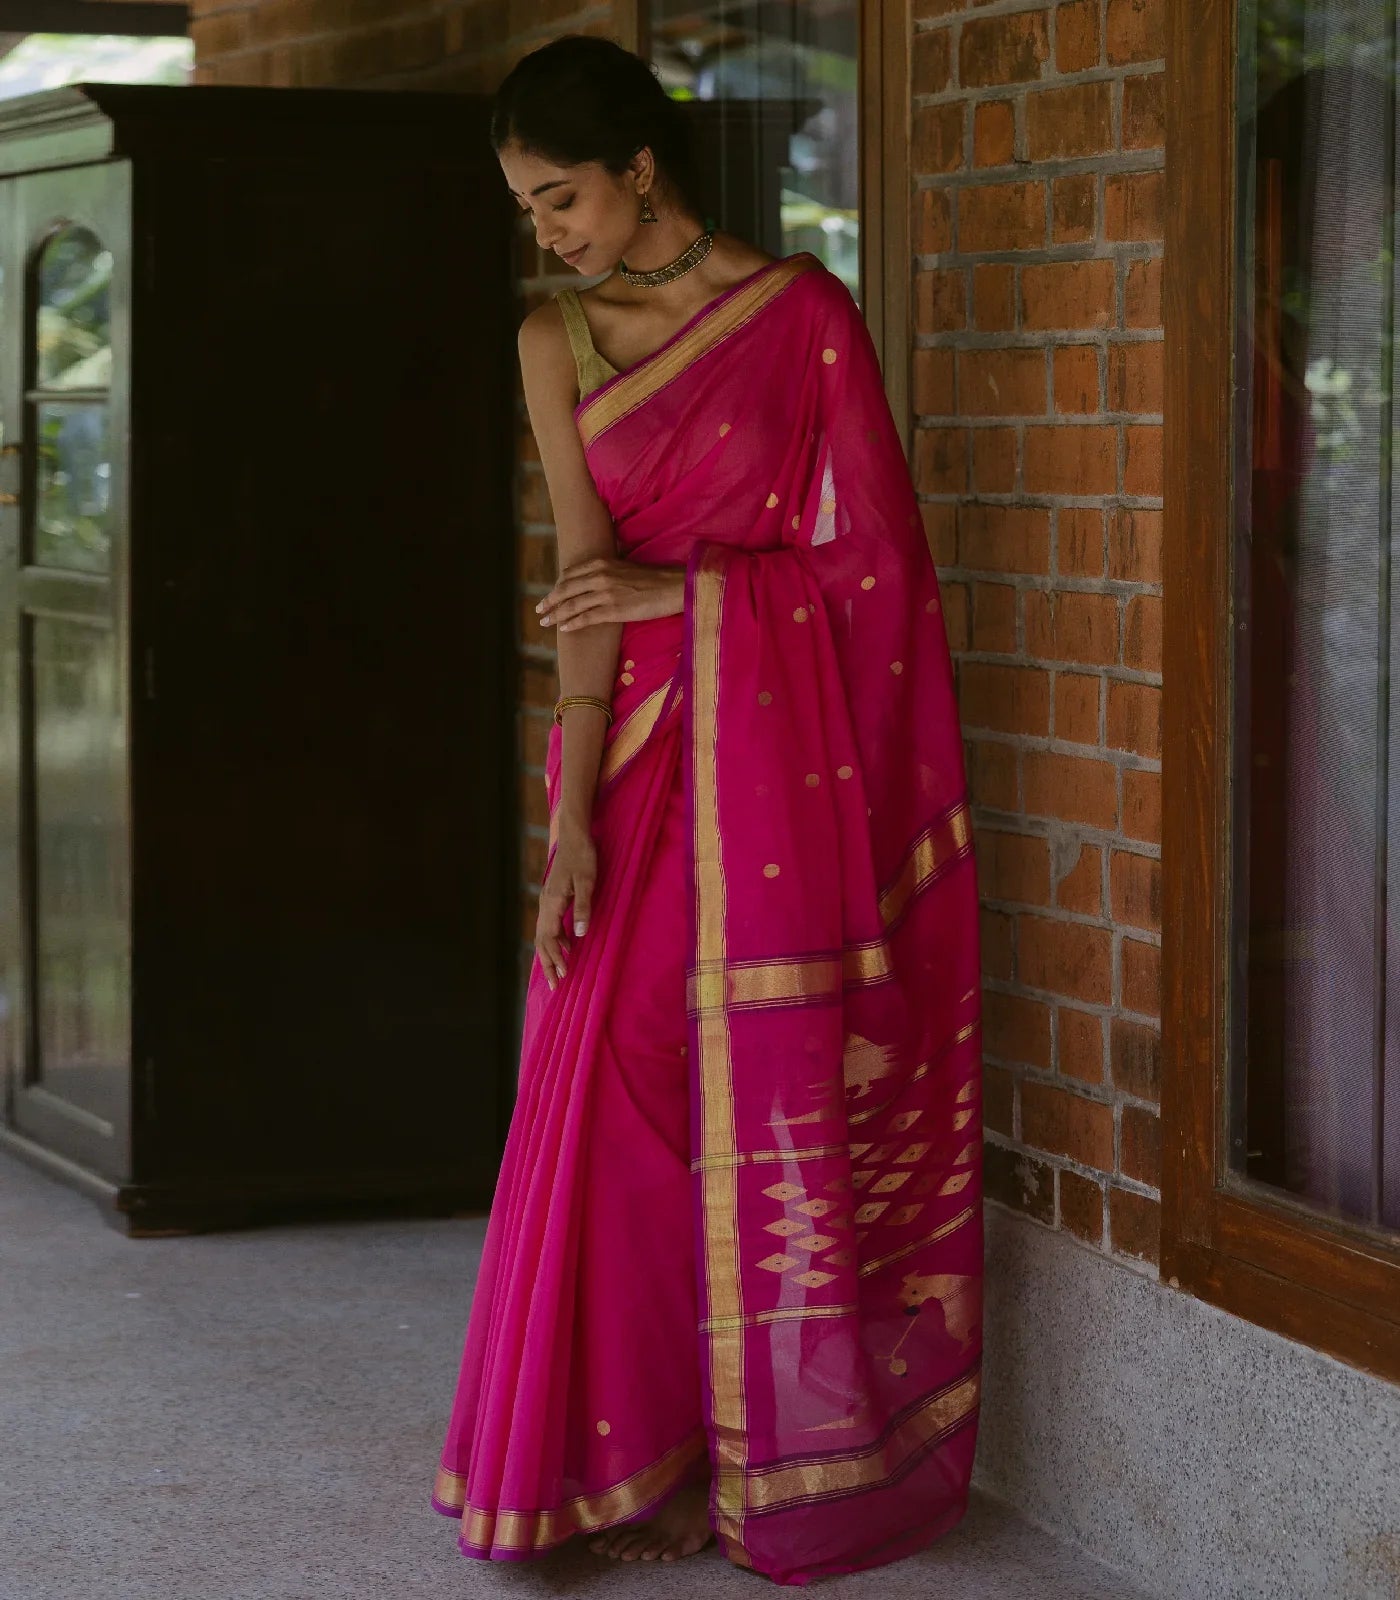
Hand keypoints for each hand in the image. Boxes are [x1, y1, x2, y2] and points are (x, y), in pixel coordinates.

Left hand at [536, 557, 684, 632]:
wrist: (674, 587)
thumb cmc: (654, 578)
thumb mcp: (626, 566)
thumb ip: (609, 568)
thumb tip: (598, 571)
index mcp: (602, 563)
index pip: (570, 574)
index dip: (558, 586)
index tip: (551, 595)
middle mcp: (600, 576)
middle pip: (566, 589)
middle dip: (550, 601)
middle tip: (540, 610)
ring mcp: (605, 593)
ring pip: (572, 605)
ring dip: (556, 615)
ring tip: (546, 622)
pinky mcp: (613, 610)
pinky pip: (586, 618)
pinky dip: (572, 623)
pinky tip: (564, 629)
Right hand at [536, 817, 595, 990]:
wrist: (575, 836)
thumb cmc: (583, 857)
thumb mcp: (587, 883)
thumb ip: (583, 908)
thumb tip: (579, 936)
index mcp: (552, 904)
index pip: (548, 940)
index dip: (553, 960)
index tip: (561, 978)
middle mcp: (545, 904)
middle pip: (542, 941)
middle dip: (548, 964)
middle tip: (556, 986)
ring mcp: (548, 901)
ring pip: (544, 934)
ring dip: (551, 953)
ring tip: (560, 971)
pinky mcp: (554, 897)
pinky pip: (550, 925)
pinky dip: (556, 940)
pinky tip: (567, 946)